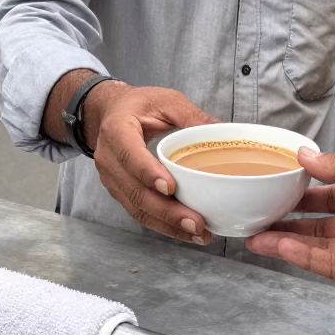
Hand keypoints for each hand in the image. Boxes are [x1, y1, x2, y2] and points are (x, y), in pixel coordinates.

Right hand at [83, 84, 218, 243]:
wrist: (110, 114)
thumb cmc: (138, 106)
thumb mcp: (166, 100)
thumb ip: (193, 115)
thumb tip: (225, 132)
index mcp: (117, 130)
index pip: (129, 155)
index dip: (148, 173)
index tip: (171, 188)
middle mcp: (109, 158)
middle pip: (135, 191)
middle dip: (166, 211)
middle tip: (195, 222)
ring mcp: (112, 179)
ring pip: (137, 208)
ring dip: (167, 224)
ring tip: (197, 233)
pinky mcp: (120, 192)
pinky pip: (139, 213)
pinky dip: (163, 225)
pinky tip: (186, 232)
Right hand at [247, 150, 334, 302]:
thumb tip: (306, 156)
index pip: (327, 191)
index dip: (300, 189)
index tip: (272, 184)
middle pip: (317, 221)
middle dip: (286, 218)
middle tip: (255, 214)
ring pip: (316, 245)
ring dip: (286, 240)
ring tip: (255, 235)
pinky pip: (327, 265)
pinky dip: (302, 256)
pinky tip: (281, 247)